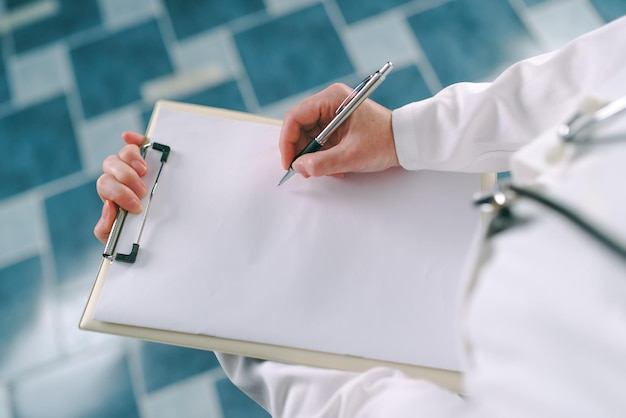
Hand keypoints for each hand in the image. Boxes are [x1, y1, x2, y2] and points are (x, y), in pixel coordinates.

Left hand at [94, 132, 147, 242]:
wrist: (142, 236)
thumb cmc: (132, 232)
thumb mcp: (116, 237)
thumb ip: (106, 227)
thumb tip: (108, 206)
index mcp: (109, 193)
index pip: (105, 184)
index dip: (119, 193)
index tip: (136, 206)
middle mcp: (116, 177)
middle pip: (111, 166)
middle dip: (127, 179)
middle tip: (142, 192)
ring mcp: (129, 166)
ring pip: (122, 153)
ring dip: (132, 161)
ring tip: (144, 173)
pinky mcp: (144, 158)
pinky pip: (136, 143)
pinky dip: (133, 139)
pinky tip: (129, 137)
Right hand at [279, 83, 398, 177]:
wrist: (406, 142)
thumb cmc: (384, 142)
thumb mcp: (351, 156)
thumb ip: (322, 163)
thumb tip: (299, 167)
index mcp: (331, 99)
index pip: (295, 117)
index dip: (287, 141)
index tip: (288, 162)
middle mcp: (329, 102)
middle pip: (299, 127)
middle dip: (300, 151)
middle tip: (303, 171)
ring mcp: (333, 113)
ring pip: (308, 136)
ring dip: (312, 157)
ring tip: (323, 171)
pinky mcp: (337, 125)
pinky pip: (320, 141)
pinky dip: (322, 156)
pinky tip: (334, 167)